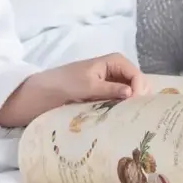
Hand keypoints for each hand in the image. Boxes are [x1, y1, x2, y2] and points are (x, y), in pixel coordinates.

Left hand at [0, 54, 148, 127]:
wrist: (43, 92)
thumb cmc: (64, 83)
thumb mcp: (88, 86)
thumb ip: (110, 89)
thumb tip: (131, 94)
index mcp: (115, 61)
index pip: (137, 76)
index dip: (139, 90)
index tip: (133, 105)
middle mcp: (117, 71)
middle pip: (138, 85)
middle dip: (139, 98)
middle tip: (136, 116)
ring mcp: (113, 84)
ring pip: (131, 96)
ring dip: (131, 106)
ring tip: (130, 120)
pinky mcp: (107, 96)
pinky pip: (121, 103)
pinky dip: (123, 110)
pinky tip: (121, 120)